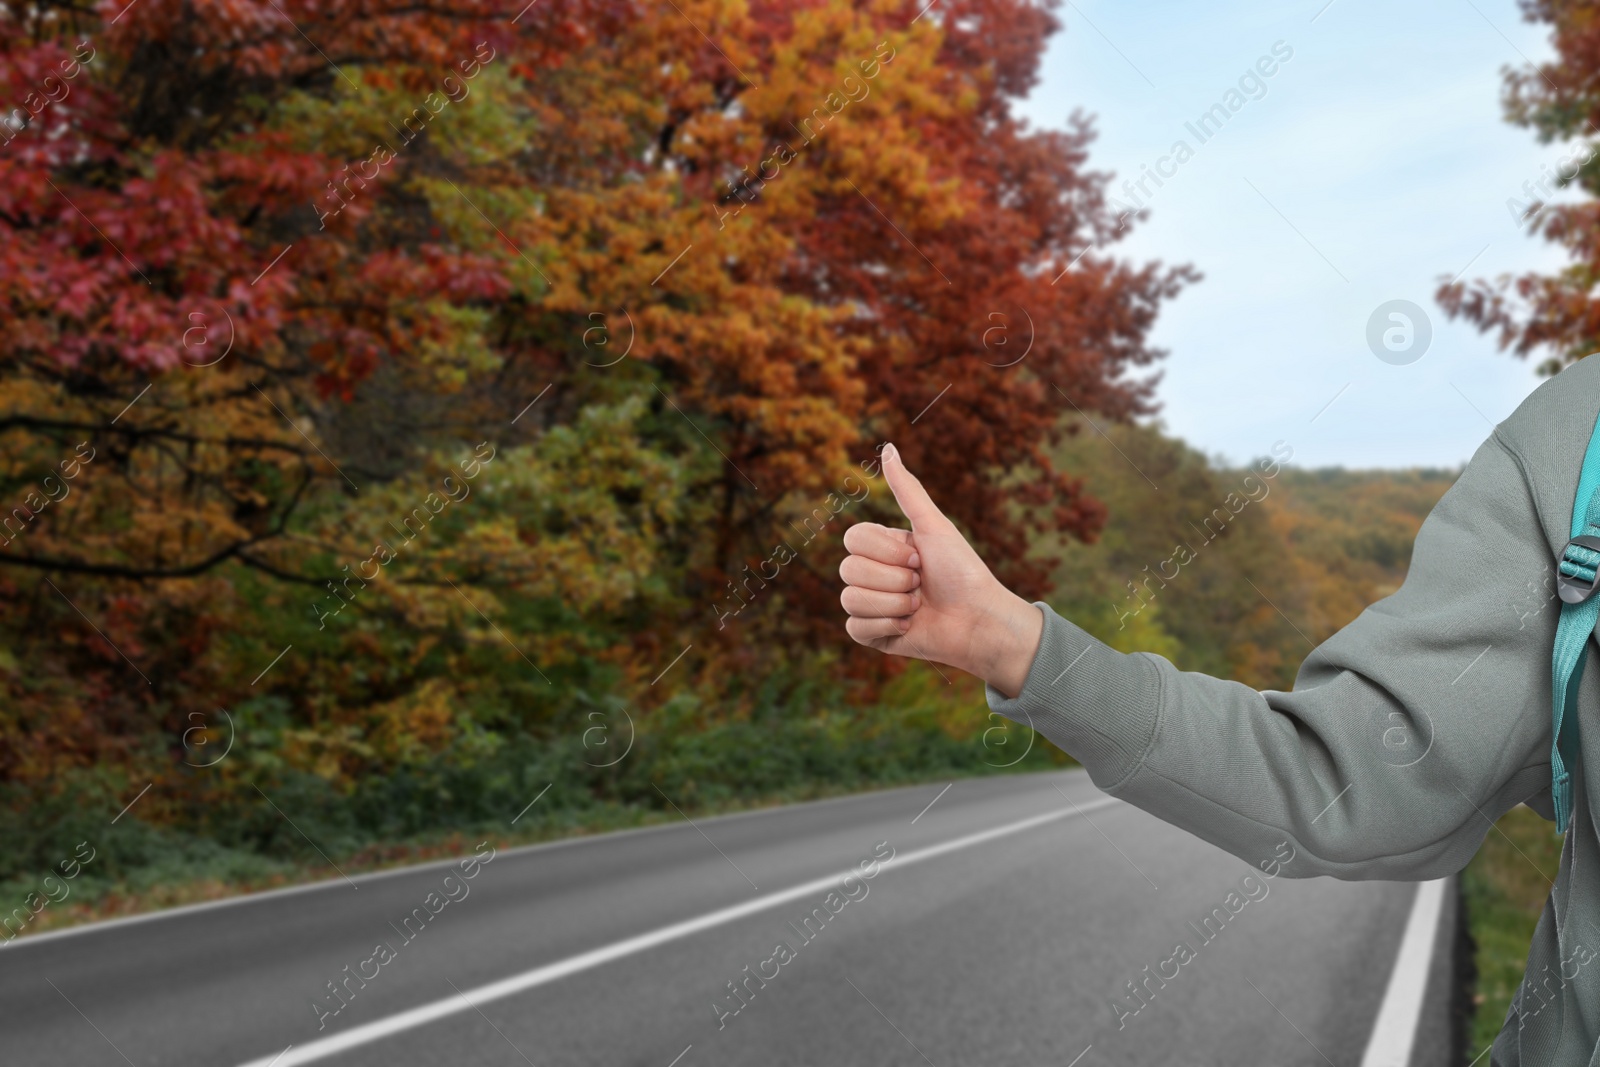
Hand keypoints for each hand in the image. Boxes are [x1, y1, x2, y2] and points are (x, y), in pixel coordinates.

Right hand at [839, 443, 1043, 697]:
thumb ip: (908, 490)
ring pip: (850, 599)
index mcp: (883, 547)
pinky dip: (886, 626)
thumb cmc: (962, 572)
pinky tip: (909, 626)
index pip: (853, 538)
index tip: (918, 557)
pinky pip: (854, 627)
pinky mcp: (872, 635)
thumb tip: (888, 447)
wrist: (980, 620)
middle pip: (848, 569)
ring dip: (893, 603)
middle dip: (893, 579)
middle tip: (920, 584)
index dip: (886, 551)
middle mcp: (873, 574)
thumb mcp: (934, 526)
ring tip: (918, 606)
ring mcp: (870, 605)